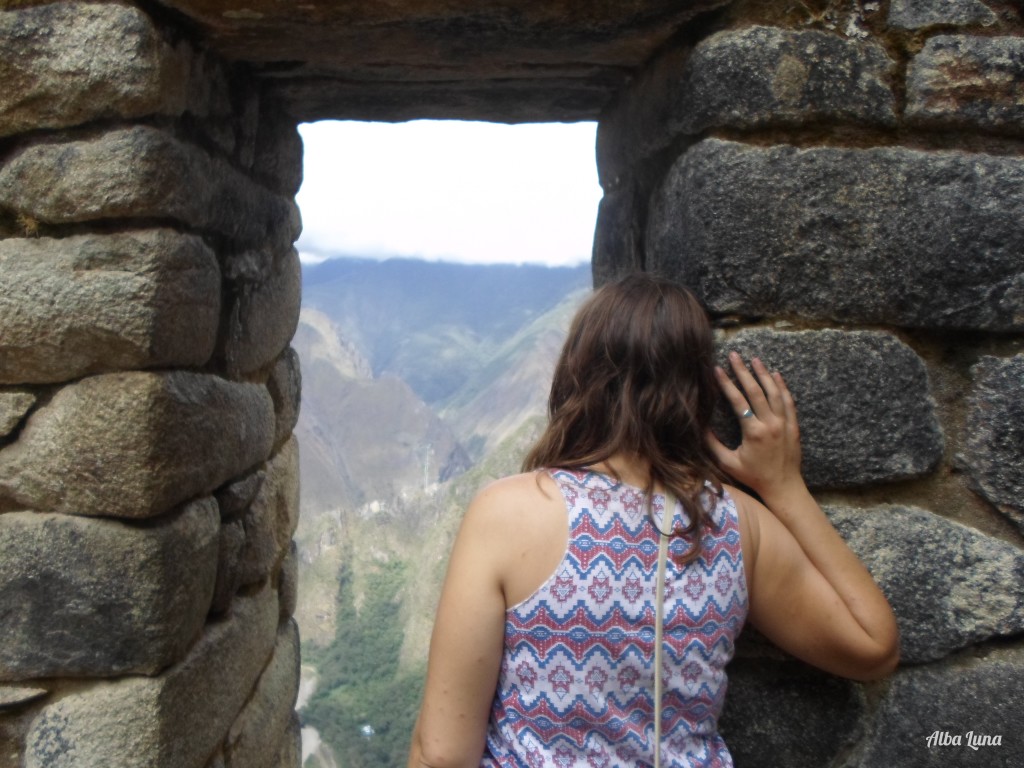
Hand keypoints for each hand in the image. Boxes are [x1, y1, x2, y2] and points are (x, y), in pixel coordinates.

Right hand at [706, 352, 803, 499]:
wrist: (783, 487)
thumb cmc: (754, 477)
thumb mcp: (729, 463)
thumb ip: (713, 445)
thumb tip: (700, 427)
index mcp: (754, 432)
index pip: (738, 401)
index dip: (726, 384)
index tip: (717, 369)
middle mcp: (771, 424)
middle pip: (756, 391)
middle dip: (744, 371)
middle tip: (735, 355)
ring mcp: (785, 424)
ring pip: (775, 392)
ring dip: (764, 374)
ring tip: (755, 359)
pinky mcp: (793, 426)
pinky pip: (788, 401)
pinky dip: (782, 387)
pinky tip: (775, 375)